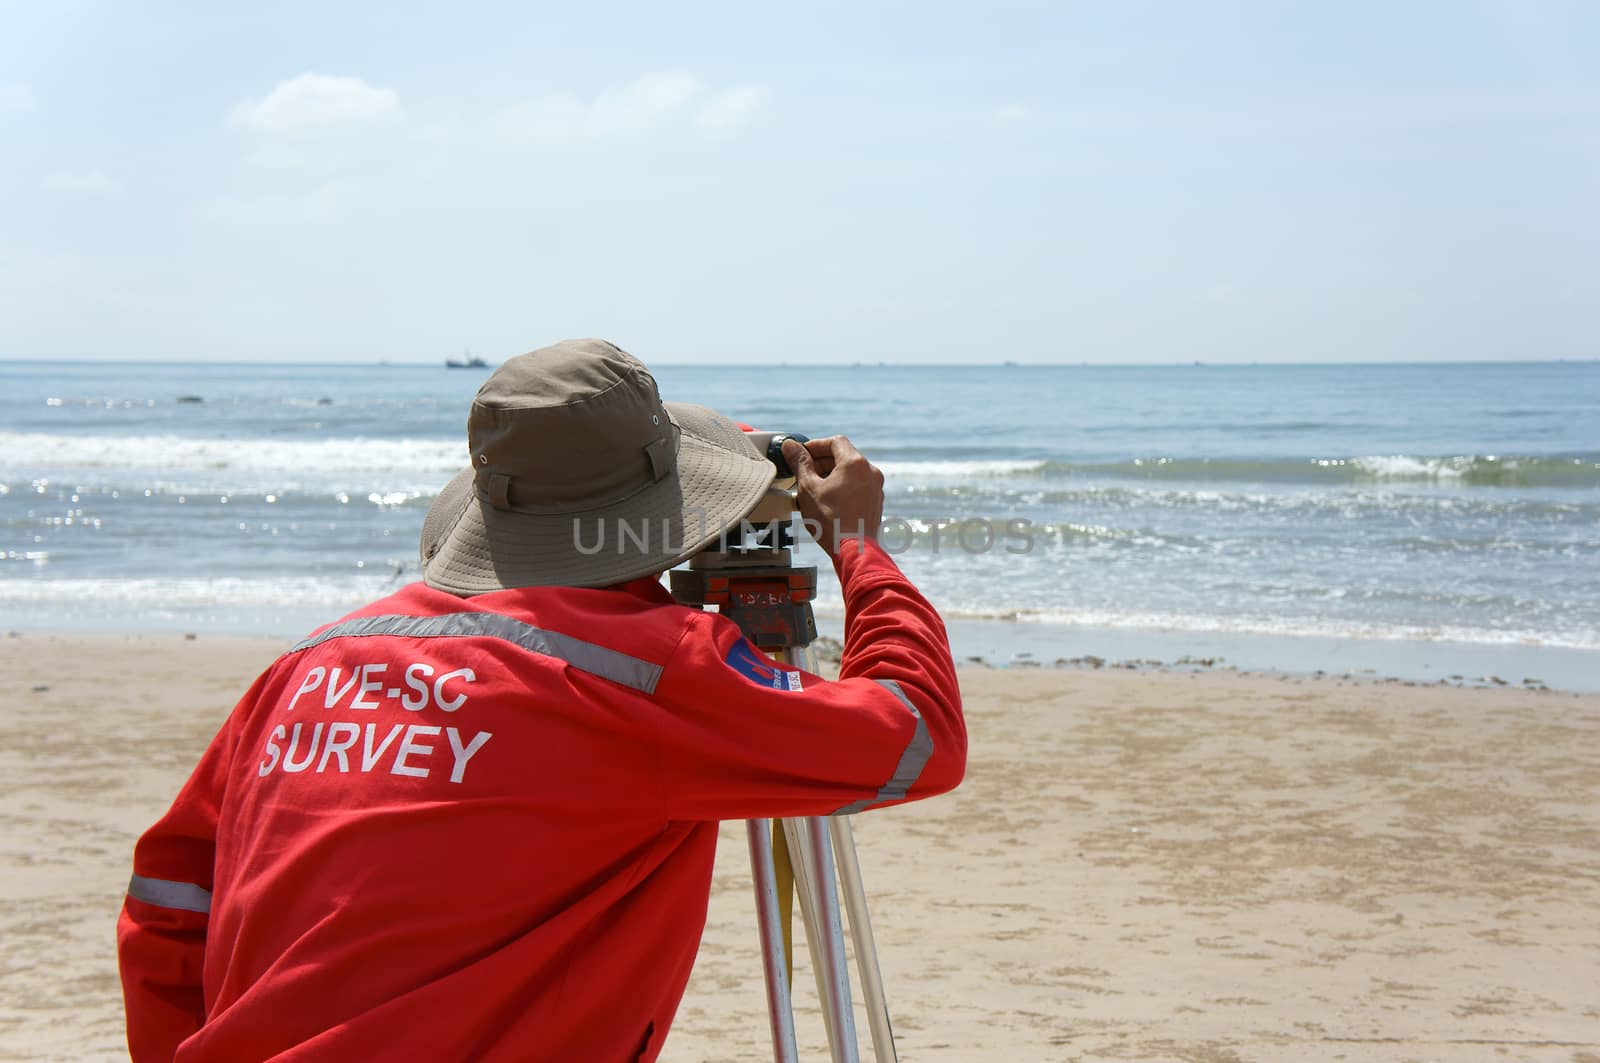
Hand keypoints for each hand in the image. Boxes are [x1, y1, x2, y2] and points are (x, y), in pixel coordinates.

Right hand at [781, 436, 883, 556]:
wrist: (853, 551)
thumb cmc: (831, 521)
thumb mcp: (808, 488)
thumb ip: (799, 463)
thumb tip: (790, 446)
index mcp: (855, 463)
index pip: (835, 441)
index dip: (815, 445)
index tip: (802, 454)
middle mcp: (870, 472)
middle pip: (843, 457)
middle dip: (821, 463)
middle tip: (803, 474)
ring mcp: (875, 489)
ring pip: (850, 474)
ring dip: (830, 477)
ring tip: (812, 491)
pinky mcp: (875, 503)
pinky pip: (857, 488)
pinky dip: (842, 489)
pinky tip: (826, 503)